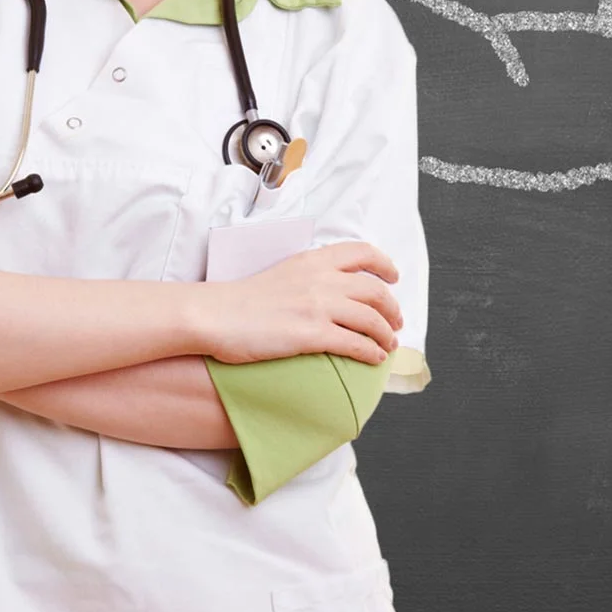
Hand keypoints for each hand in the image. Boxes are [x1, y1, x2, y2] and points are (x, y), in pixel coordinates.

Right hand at [197, 241, 401, 366]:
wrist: (215, 315)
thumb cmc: (239, 299)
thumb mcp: (280, 273)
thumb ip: (307, 276)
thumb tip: (328, 290)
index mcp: (312, 260)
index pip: (362, 253)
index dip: (384, 265)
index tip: (393, 277)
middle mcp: (321, 279)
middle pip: (375, 291)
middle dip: (392, 308)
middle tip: (396, 321)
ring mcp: (318, 306)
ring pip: (372, 319)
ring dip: (387, 334)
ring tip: (389, 344)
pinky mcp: (312, 334)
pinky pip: (356, 344)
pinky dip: (372, 352)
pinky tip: (374, 358)